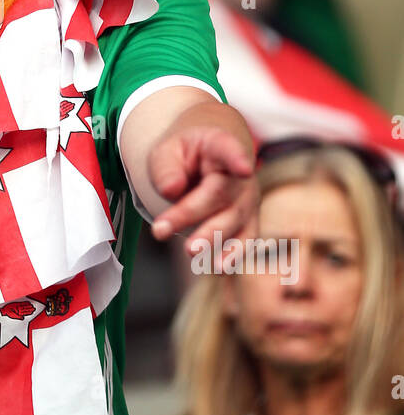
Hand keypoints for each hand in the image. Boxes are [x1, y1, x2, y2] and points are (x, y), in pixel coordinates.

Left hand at [148, 125, 256, 253]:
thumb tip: (172, 190)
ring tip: (192, 252)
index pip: (229, 150)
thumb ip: (166, 168)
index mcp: (220, 146)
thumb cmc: (186, 153)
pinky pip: (244, 239)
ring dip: (215, 239)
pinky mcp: (247, 221)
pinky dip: (234, 254)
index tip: (243, 168)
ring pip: (235, 221)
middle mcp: (240, 175)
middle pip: (220, 196)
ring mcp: (247, 200)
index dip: (237, 159)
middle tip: (168, 232)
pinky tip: (219, 268)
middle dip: (195, 214)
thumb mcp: (167, 150)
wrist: (209, 156)